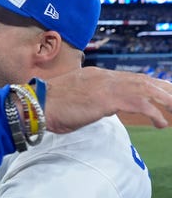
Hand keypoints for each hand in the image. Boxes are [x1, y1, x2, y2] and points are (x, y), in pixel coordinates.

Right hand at [44, 67, 171, 132]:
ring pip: (144, 89)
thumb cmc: (49, 107)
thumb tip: (95, 107)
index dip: (146, 84)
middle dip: (161, 88)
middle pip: (141, 80)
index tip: (160, 90)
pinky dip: (153, 112)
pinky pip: (138, 104)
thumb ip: (88, 100)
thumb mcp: (73, 100)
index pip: (127, 78)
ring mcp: (106, 86)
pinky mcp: (106, 99)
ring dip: (163, 99)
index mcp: (96, 76)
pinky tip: (161, 122)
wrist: (38, 105)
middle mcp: (104, 77)